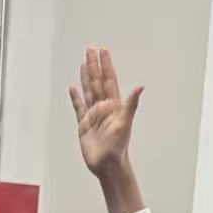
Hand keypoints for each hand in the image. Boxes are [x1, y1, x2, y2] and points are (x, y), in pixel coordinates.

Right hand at [69, 47, 143, 182]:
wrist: (107, 164)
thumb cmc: (118, 146)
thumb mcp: (125, 123)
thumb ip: (131, 104)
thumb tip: (140, 86)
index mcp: (113, 105)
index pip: (109, 80)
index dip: (106, 65)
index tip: (103, 51)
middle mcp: (103, 107)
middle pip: (97, 81)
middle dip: (93, 65)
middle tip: (90, 49)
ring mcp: (93, 115)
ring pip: (88, 91)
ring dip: (85, 77)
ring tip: (82, 63)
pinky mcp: (84, 124)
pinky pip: (78, 107)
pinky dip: (75, 97)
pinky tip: (72, 88)